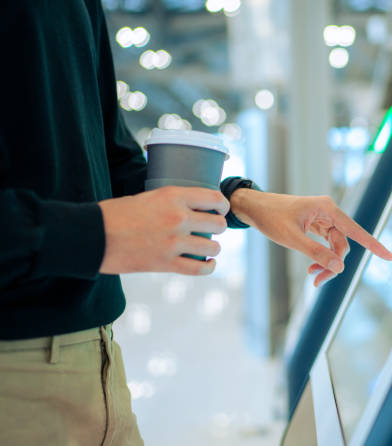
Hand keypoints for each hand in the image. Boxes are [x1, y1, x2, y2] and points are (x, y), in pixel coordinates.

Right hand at [99, 186, 228, 274]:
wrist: (92, 236)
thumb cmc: (115, 214)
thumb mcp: (147, 196)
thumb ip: (170, 201)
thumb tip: (188, 207)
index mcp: (173, 196)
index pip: (214, 198)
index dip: (223, 205)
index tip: (221, 209)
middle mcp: (177, 217)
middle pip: (218, 224)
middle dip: (218, 227)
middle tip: (211, 230)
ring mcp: (173, 242)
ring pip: (213, 247)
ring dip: (213, 248)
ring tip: (207, 248)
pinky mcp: (166, 264)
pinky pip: (200, 269)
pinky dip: (208, 267)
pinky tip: (207, 264)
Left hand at [230, 189, 391, 285]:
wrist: (255, 208)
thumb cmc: (271, 218)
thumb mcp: (292, 238)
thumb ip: (316, 253)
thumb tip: (340, 267)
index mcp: (327, 209)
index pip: (356, 230)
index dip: (373, 245)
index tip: (389, 256)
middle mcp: (329, 213)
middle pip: (343, 245)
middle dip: (334, 264)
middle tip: (317, 281)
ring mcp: (323, 219)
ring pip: (335, 247)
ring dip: (326, 263)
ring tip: (312, 276)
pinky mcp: (316, 226)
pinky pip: (326, 245)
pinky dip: (321, 258)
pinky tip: (313, 269)